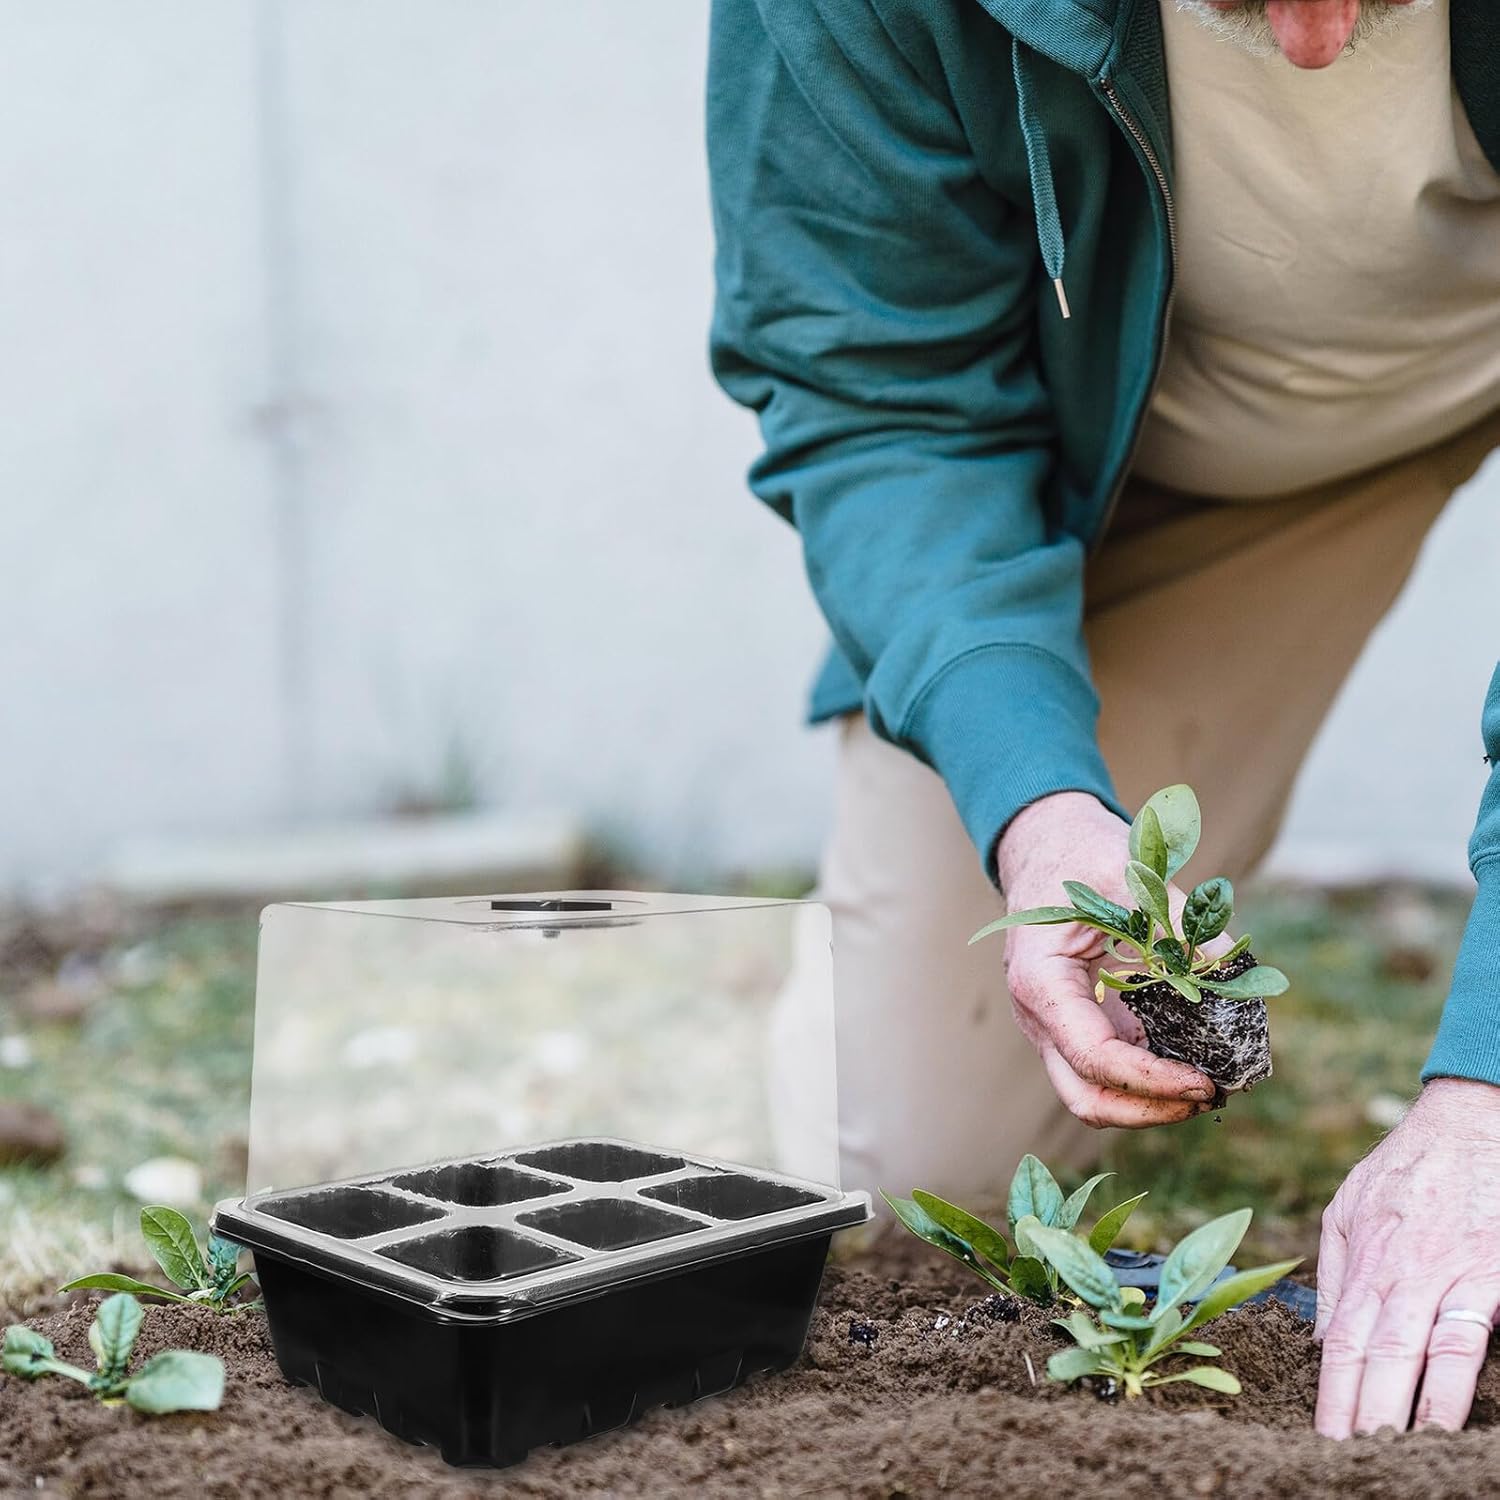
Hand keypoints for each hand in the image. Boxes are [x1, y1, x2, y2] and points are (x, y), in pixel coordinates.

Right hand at [994, 791, 1217, 1127]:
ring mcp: (1055, 1025)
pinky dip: (1150, 1081)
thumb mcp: (1134, 878)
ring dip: (1151, 1104)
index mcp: (1041, 980)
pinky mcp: (1077, 1024)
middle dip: (1150, 1110)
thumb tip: (1236, 974)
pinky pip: (1110, 1071)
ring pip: (1094, 1094)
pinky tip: (1193, 1064)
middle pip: (1085, 1096)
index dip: (1152, 1080)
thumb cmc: (1082, 855)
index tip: (1206, 1081)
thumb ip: (1182, 925)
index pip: (1092, 1056)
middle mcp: (1039, 1014)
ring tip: (1210, 1087)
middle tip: (1211, 1095)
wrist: (1047, 846)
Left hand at [1315, 1077, 1499, 1436]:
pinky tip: (1459, 1414)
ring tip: (1400, 1456)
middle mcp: (1403, 1272)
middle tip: (1350, 1463)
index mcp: (1365, 1261)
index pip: (1342, 1344)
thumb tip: (1323, 1343)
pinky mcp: (1493, 1272)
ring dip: (1418, 1409)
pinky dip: (1467, 1375)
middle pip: (1380, 1357)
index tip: (1323, 1441)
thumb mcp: (1347, 1208)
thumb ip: (1334, 1276)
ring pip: (1430, 1353)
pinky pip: (1477, 1332)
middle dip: (1366, 1416)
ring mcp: (1452, 1273)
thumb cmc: (1405, 1168)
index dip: (1333, 1396)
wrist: (1468, 1121)